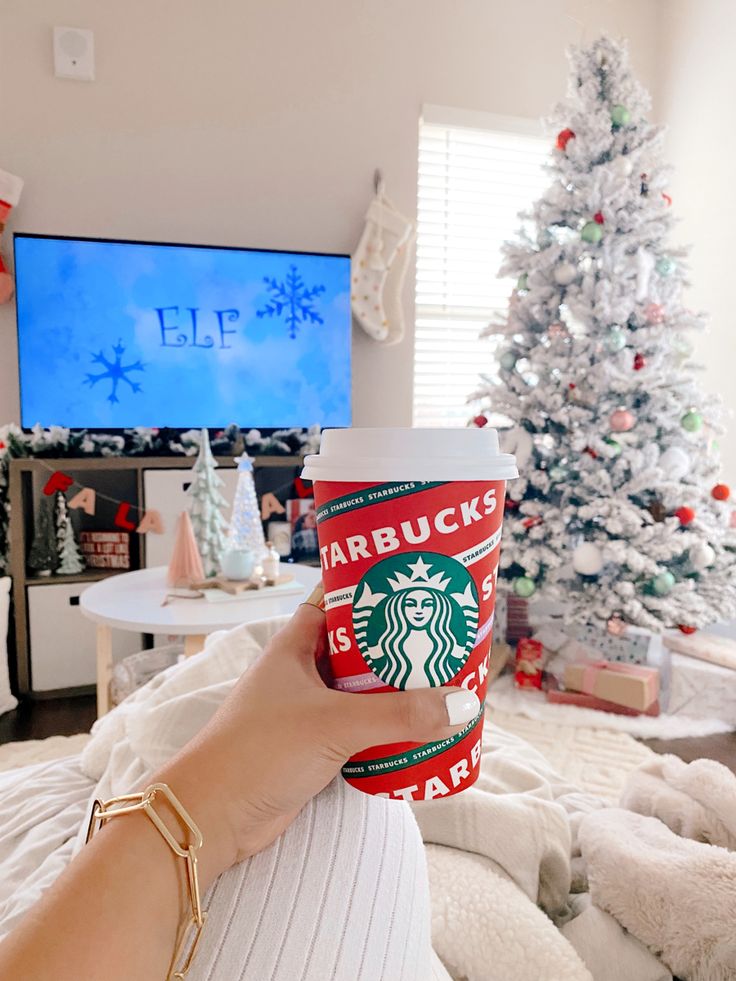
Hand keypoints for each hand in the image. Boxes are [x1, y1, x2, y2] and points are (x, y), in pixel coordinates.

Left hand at [157, 603, 479, 884]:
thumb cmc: (258, 751)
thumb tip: (462, 705)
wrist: (212, 817)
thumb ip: (399, 715)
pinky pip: (359, 727)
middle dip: (396, 645)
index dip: (371, 591)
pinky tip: (419, 730)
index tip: (412, 585)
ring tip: (444, 681)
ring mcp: (306, 711)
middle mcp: (300, 672)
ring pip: (361, 690)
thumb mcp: (334, 723)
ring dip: (396, 690)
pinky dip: (386, 727)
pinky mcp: (313, 747)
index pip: (336, 601)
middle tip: (443, 638)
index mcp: (294, 646)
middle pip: (357, 647)